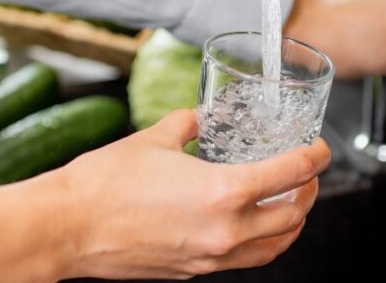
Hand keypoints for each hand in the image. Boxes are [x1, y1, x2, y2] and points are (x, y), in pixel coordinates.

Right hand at [48, 110, 331, 279]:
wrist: (66, 228)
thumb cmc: (104, 183)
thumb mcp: (152, 139)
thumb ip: (184, 126)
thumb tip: (195, 119)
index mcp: (224, 192)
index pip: (291, 174)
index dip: (315, 157)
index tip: (319, 148)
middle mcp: (226, 231)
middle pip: (294, 214)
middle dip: (309, 190)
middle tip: (307, 172)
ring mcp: (211, 257)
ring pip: (276, 246)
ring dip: (292, 223)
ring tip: (290, 202)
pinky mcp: (194, 271)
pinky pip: (244, 260)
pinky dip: (262, 243)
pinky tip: (253, 227)